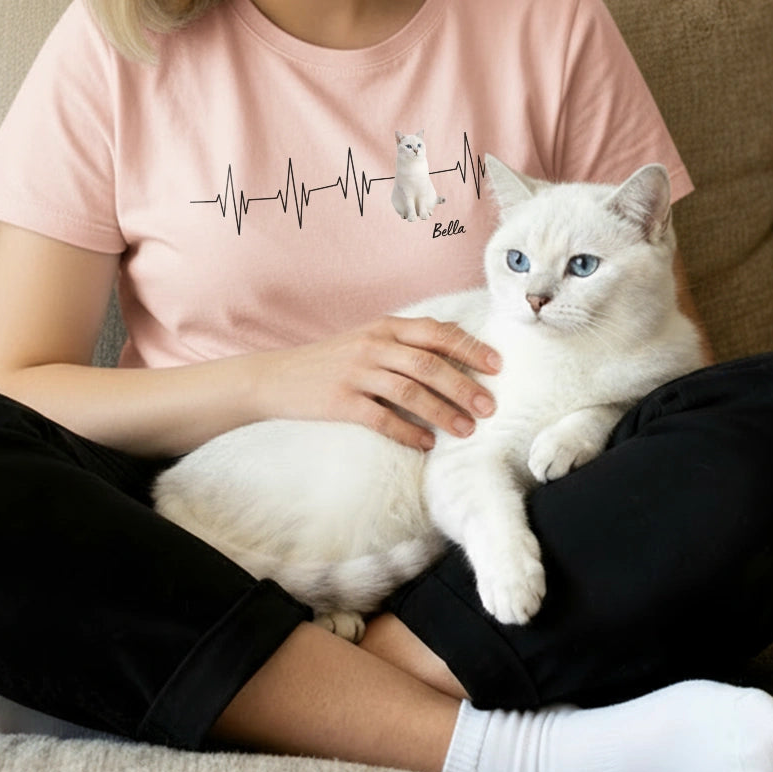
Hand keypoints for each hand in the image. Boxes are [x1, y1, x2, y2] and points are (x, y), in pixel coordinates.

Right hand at [256, 316, 499, 450]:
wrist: (276, 377)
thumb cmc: (330, 361)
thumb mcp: (367, 340)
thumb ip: (406, 342)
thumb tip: (455, 346)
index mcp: (384, 327)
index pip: (436, 332)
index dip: (469, 348)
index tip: (496, 366)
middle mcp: (372, 345)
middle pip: (428, 363)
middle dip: (463, 385)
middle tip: (489, 407)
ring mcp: (355, 373)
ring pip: (410, 391)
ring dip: (442, 412)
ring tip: (465, 430)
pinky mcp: (340, 401)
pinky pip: (381, 419)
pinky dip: (407, 432)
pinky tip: (425, 444)